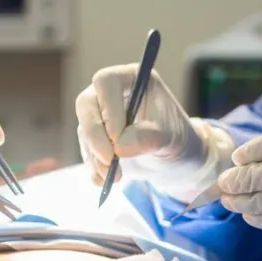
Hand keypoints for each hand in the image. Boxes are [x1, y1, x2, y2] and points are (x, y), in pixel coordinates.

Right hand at [75, 64, 232, 196]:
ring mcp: (100, 117)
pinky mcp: (95, 140)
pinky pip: (86, 152)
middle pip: (86, 104)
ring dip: (96, 157)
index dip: (107, 109)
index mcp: (131, 78)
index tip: (117, 138)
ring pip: (84, 131)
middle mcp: (110, 94)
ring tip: (115, 177)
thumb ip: (146, 137)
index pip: (105, 83)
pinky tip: (105, 181)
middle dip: (94, 135)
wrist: (175, 159)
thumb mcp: (170, 137)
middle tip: (109, 160)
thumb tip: (118, 146)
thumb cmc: (177, 138)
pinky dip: (93, 168)